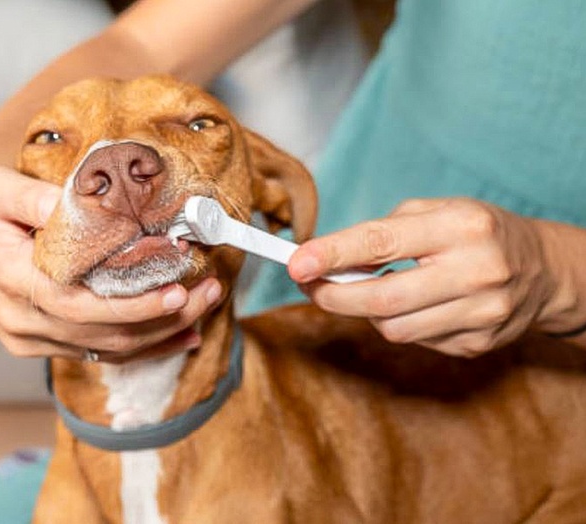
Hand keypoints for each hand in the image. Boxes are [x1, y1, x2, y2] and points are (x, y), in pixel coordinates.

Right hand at [0, 165, 221, 361]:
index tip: (175, 289)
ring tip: (203, 306)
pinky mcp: (37, 341)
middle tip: (209, 292)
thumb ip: (31, 197)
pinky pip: (95, 353)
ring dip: (158, 333)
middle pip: (102, 333)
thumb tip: (78, 202)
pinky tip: (178, 337)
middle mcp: (22, 320)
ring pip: (103, 348)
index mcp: (11, 281)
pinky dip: (139, 347)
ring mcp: (29, 337)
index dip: (131, 305)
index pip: (79, 305)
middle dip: (161, 317)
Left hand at [288, 198, 554, 356]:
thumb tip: (326, 261)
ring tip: (374, 289)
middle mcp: (475, 271)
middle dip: (334, 296)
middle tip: (309, 286)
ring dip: (367, 312)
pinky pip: (416, 341)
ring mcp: (481, 314)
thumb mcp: (437, 212)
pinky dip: (401, 323)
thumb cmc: (474, 233)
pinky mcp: (478, 343)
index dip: (332, 255)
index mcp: (461, 227)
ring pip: (394, 328)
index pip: (382, 242)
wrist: (543, 271)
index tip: (296, 263)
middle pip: (382, 299)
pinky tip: (415, 305)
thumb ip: (382, 232)